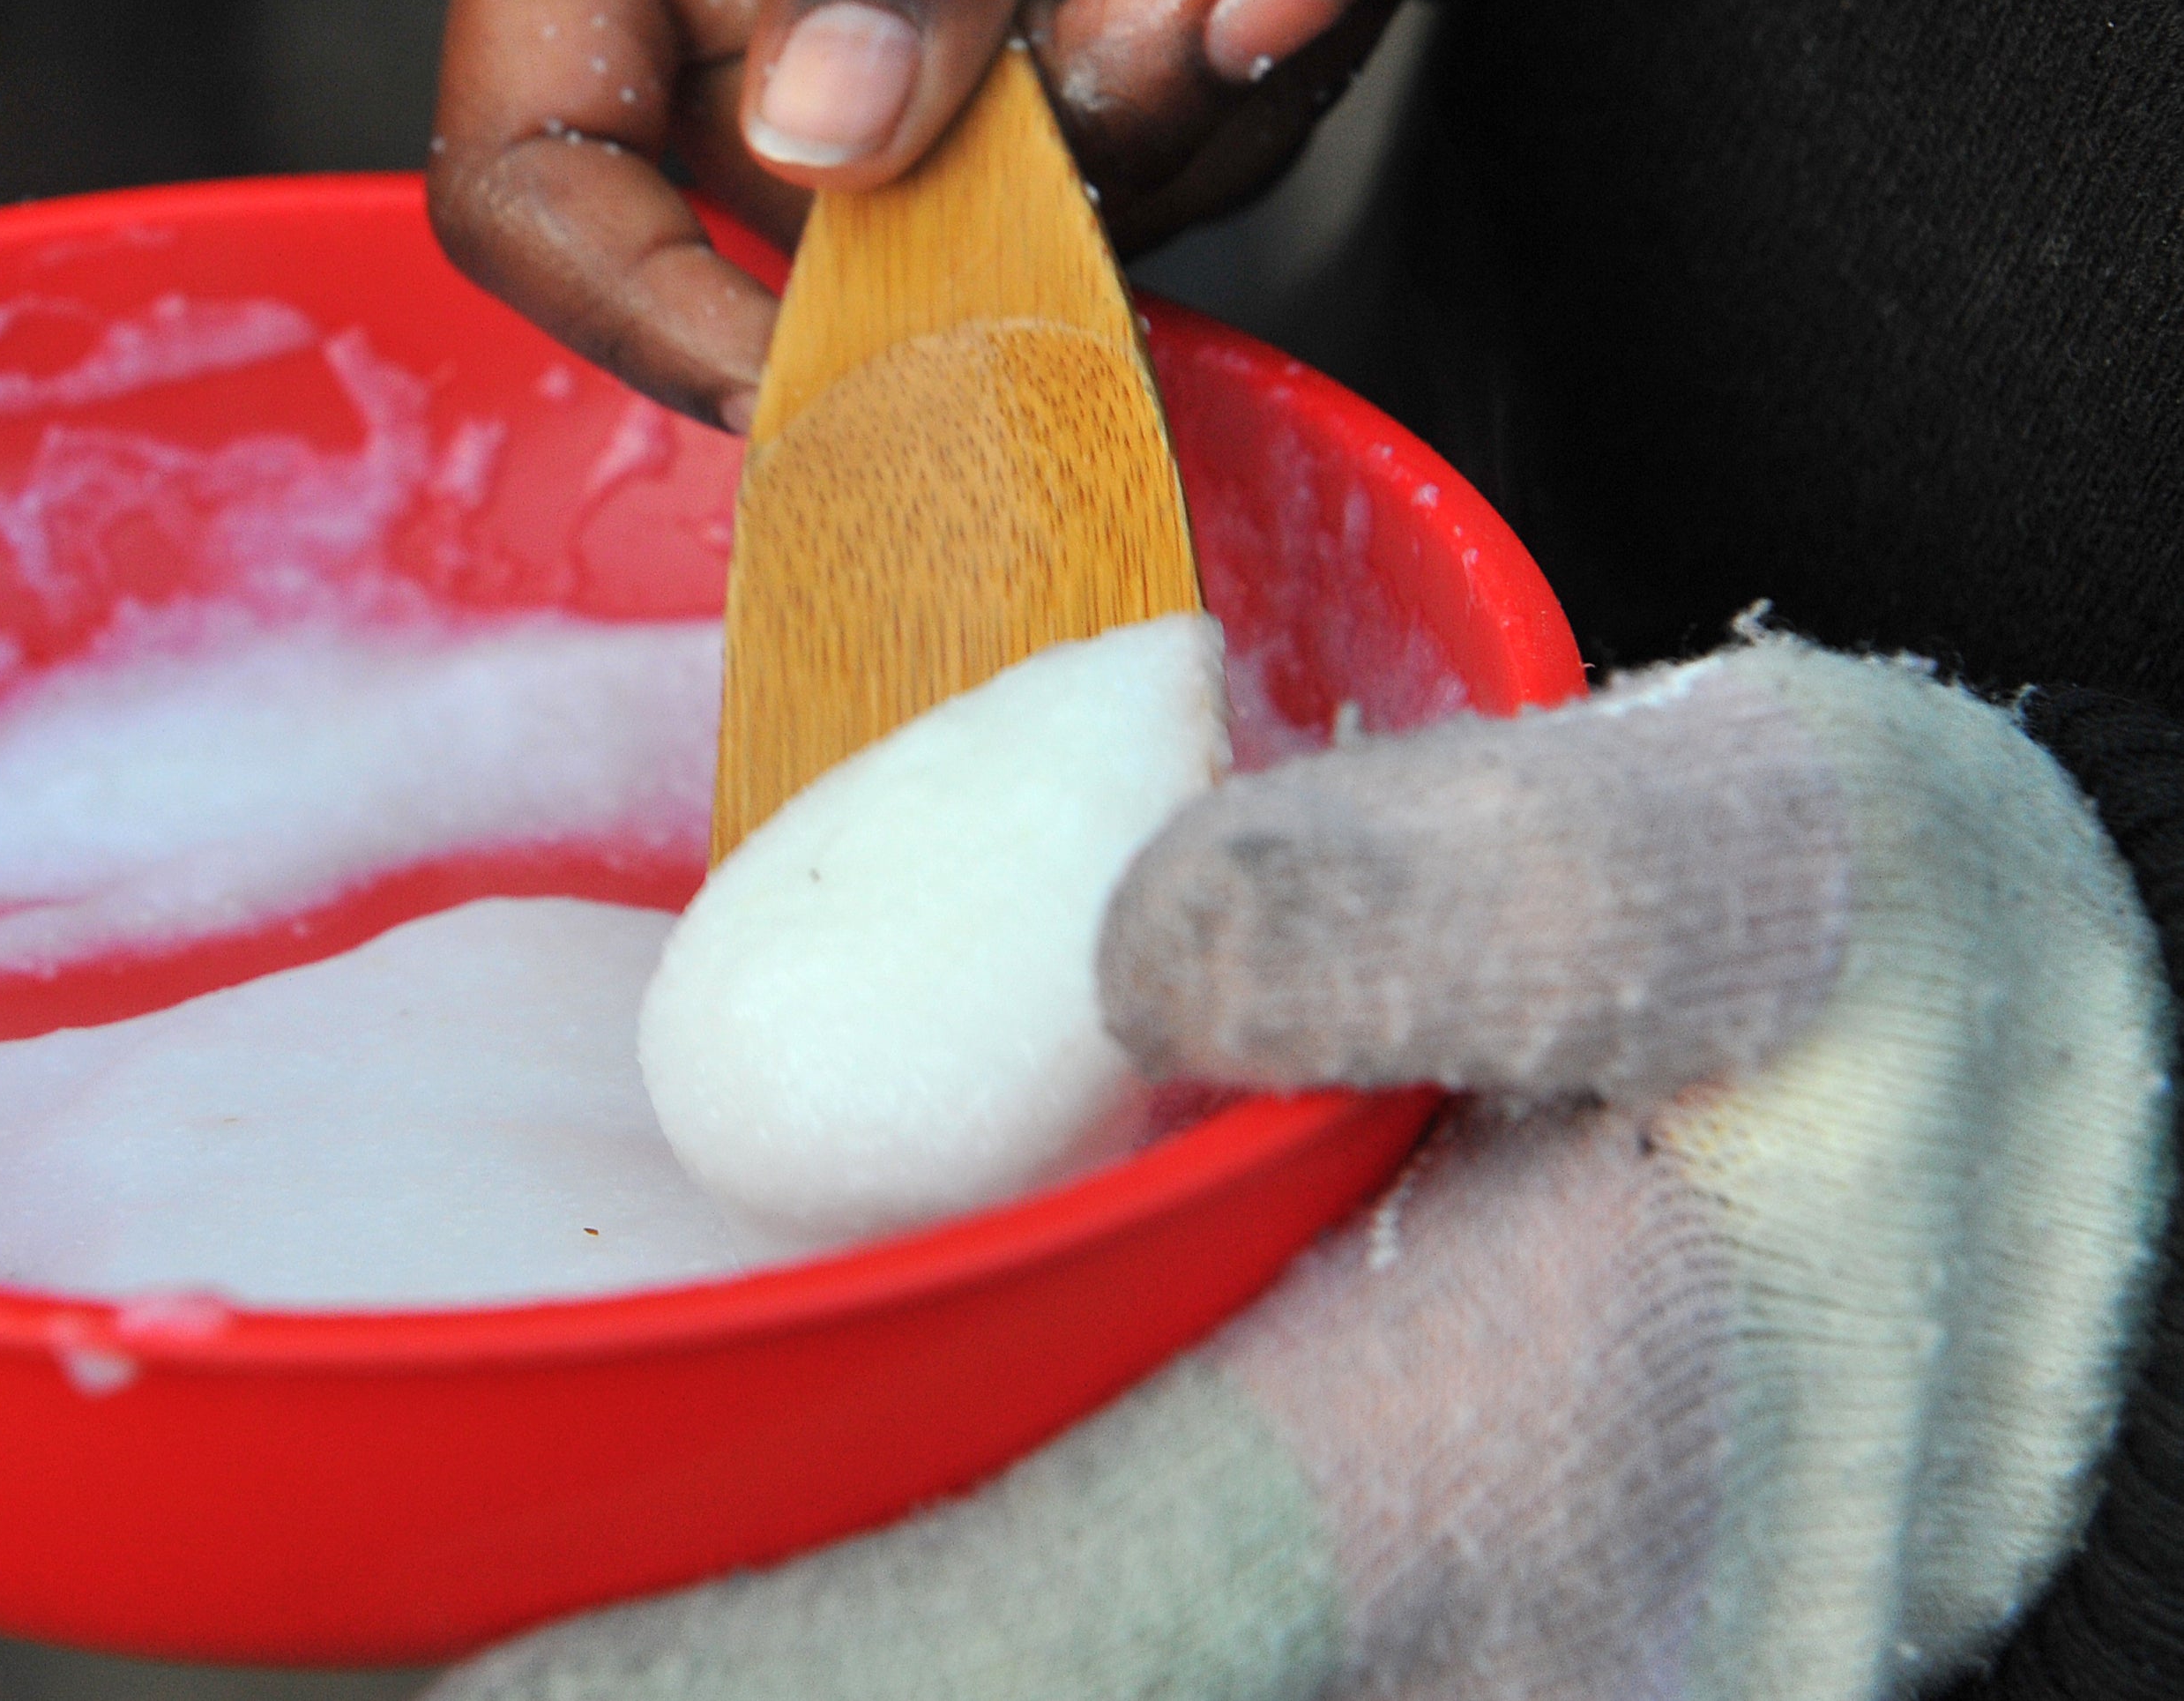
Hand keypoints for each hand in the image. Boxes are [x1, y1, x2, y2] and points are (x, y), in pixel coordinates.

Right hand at [428, 0, 1479, 431]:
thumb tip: (828, 146)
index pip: (537, 184)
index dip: (640, 308)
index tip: (812, 365)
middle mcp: (760, 17)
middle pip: (853, 241)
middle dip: (1075, 135)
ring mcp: (944, 64)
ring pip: (1060, 223)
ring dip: (1232, 65)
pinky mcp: (1106, 71)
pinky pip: (1206, 154)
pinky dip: (1316, 26)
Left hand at [435, 640, 2172, 1697]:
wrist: (2031, 1162)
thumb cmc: (1896, 1010)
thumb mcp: (1791, 862)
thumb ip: (1507, 889)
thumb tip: (1152, 945)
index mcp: (1496, 1490)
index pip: (1023, 1647)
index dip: (722, 1682)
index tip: (492, 1664)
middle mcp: (1439, 1685)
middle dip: (709, 1685)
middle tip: (454, 1620)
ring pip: (1023, 1697)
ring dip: (785, 1662)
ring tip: (546, 1611)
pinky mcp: (1385, 1667)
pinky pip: (1074, 1667)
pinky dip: (896, 1633)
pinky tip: (754, 1569)